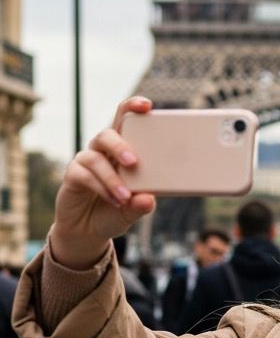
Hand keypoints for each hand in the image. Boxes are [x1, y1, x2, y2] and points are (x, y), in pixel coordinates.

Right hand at [50, 96, 156, 268]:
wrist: (88, 232)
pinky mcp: (72, 176)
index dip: (132, 108)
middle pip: (106, 134)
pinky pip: (84, 175)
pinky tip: (114, 200)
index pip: (124, 121)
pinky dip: (101, 188)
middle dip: (120, 146)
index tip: (147, 106)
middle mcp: (101, 152)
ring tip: (125, 196)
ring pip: (95, 158)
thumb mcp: (132, 211)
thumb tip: (149, 199)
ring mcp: (85, 162)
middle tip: (133, 162)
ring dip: (112, 178)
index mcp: (120, 151)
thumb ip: (141, 205)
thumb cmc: (114, 213)